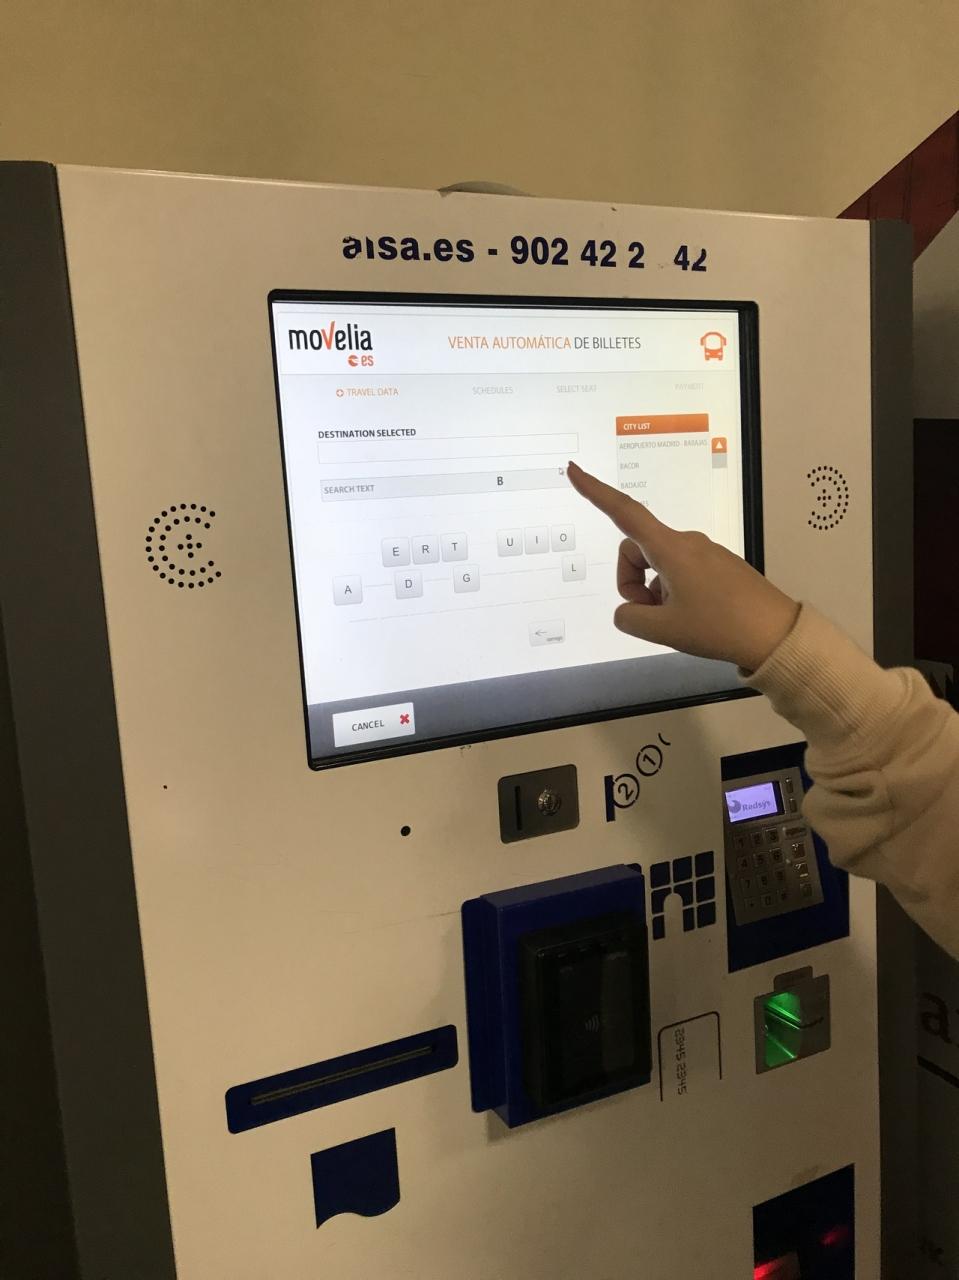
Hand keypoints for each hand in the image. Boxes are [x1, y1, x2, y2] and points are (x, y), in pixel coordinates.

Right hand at [566, 460, 798, 671]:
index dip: (595, 492)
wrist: (775, 634)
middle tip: (649, 616)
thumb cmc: (719, 627)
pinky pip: (679, 572)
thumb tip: (627, 610)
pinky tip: (694, 617)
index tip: (574, 471)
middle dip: (631, 581)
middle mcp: (686, 543)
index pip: (624, 513)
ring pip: (658, 565)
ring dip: (653, 591)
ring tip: (677, 621)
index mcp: (670, 549)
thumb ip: (630, 618)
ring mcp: (704, 553)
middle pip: (637, 550)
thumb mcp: (663, 630)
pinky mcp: (717, 566)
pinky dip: (673, 593)